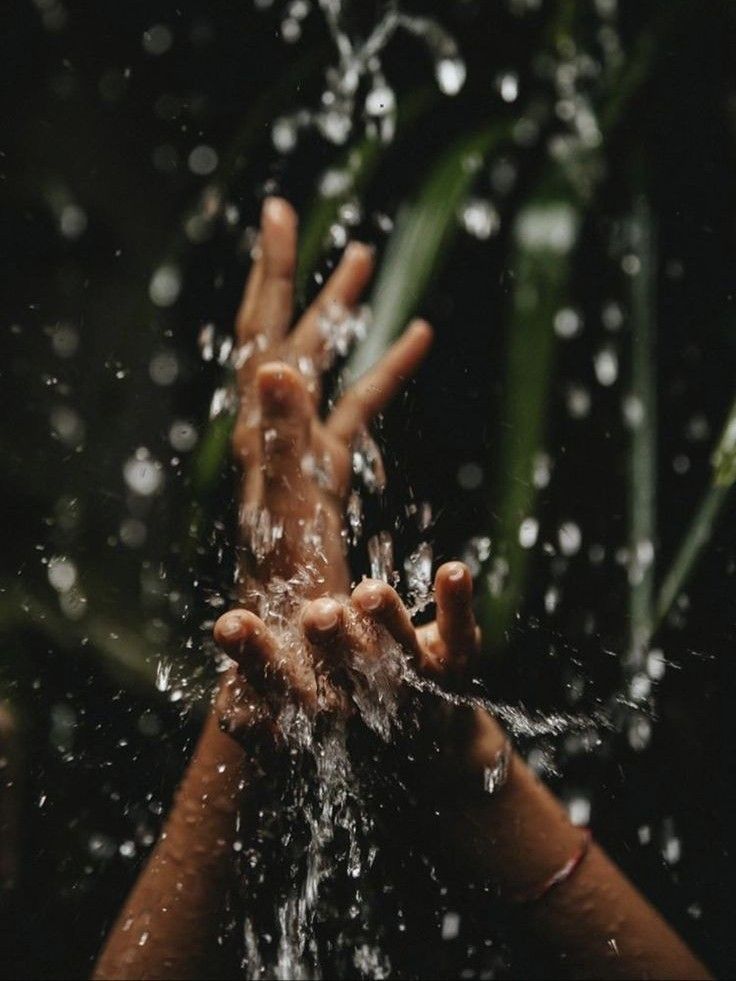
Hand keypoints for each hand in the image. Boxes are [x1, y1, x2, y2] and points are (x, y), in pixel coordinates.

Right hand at [213, 561, 506, 781]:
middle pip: (346, 675)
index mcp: (321, 712)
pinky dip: (456, 603)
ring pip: (401, 653)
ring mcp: (416, 684)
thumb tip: (229, 707)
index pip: (283, 686)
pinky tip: (453, 570)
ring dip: (388, 622)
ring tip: (370, 593)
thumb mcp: (299, 708)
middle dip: (331, 645)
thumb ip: (262, 693)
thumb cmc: (344, 712)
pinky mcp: (455, 663)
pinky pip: (459, 632)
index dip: (256, 658)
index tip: (229, 623)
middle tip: (317, 615)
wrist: (430, 754)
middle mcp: (369, 705)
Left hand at [231, 197, 432, 598]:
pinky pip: (356, 408)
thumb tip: (273, 362)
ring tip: (368, 264)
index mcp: (262, 425)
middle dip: (302, 277)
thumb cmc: (284, 583)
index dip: (272, 271)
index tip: (280, 212)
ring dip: (345, 314)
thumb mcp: (284, 508)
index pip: (264, 331)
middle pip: (287, 335)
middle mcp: (273, 428)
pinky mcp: (323, 469)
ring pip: (322, 364)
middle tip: (304, 218)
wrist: (288, 636)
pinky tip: (414, 345)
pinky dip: (382, 374)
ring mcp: (298, 446)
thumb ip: (278, 438)